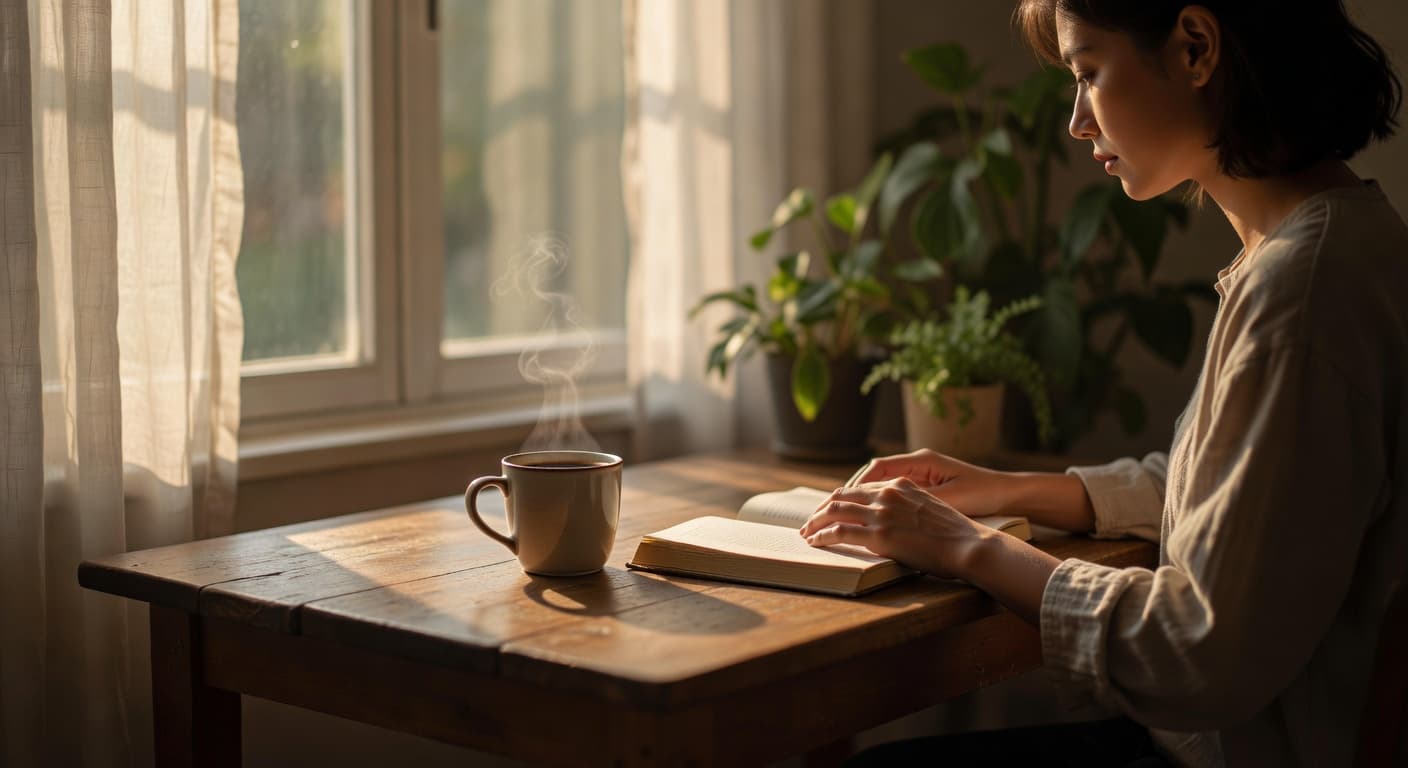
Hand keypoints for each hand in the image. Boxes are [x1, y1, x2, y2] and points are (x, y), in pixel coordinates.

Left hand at [799, 477, 990, 578]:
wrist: (969, 545)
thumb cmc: (955, 534)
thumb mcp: (930, 508)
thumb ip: (907, 507)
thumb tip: (894, 521)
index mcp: (900, 485)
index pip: (859, 488)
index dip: (840, 499)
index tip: (829, 510)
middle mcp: (888, 494)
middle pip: (841, 496)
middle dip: (821, 509)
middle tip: (810, 522)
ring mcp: (882, 513)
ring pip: (835, 511)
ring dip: (815, 522)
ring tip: (806, 533)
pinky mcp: (879, 535)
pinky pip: (839, 531)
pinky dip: (822, 535)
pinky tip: (815, 542)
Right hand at [848, 449, 1014, 519]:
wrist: (1006, 492)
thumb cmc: (983, 493)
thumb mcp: (950, 499)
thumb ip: (919, 502)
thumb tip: (889, 509)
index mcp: (921, 461)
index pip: (877, 467)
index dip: (856, 484)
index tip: (840, 501)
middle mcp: (917, 463)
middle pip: (874, 473)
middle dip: (851, 491)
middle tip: (831, 510)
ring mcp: (921, 474)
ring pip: (881, 482)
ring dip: (863, 496)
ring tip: (843, 514)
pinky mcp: (926, 486)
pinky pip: (893, 491)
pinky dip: (878, 501)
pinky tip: (870, 517)